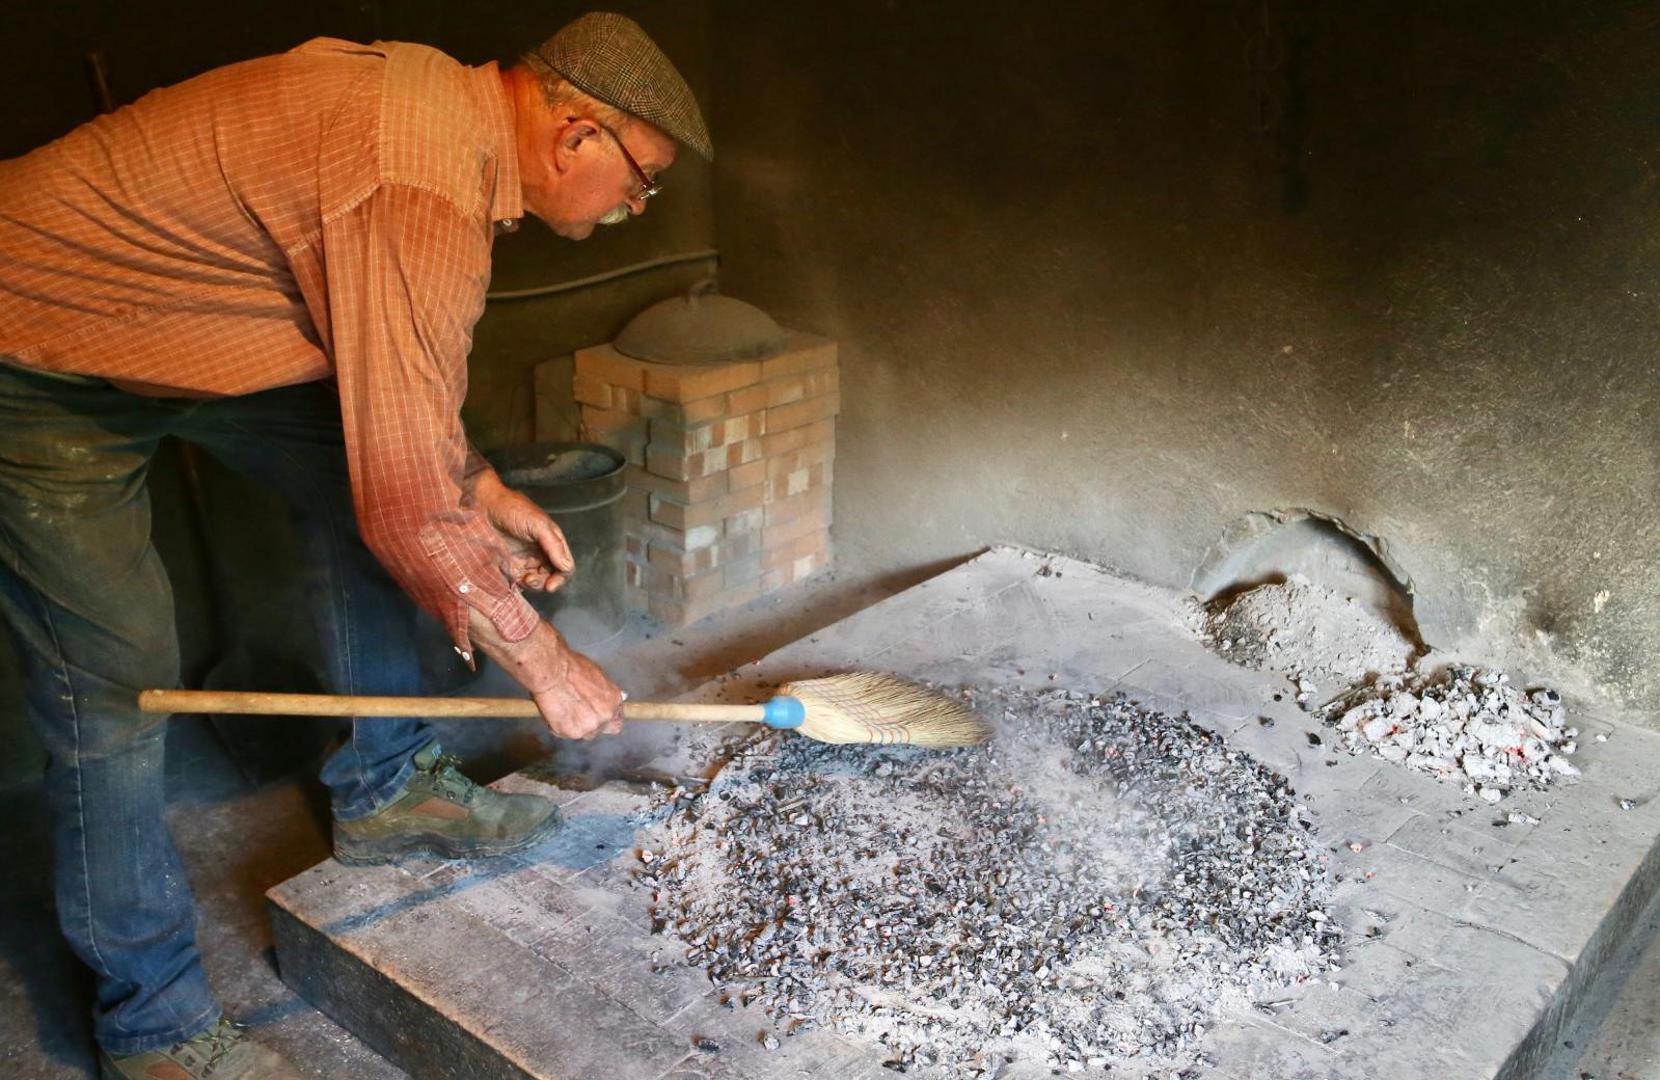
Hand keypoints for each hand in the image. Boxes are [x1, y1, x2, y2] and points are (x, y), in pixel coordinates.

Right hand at [466, 612, 622, 738]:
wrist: (544, 664)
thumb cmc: (565, 661)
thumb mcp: (593, 673)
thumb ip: (602, 690)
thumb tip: (619, 699)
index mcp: (614, 697)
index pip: (619, 720)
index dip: (607, 716)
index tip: (597, 712)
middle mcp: (607, 714)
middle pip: (603, 730)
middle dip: (588, 720)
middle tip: (572, 705)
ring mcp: (590, 725)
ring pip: (582, 734)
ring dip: (572, 723)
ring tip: (560, 703)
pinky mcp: (570, 731)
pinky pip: (565, 734)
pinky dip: (556, 724)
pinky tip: (551, 707)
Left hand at [468, 470, 574, 593]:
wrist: (482, 506)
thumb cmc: (511, 509)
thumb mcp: (538, 524)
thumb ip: (554, 545)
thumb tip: (566, 566)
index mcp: (551, 541)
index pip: (564, 565)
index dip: (560, 577)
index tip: (551, 586)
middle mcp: (539, 552)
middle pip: (550, 576)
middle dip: (545, 582)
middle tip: (532, 580)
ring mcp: (523, 559)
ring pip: (536, 580)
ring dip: (533, 585)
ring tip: (524, 579)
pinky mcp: (508, 564)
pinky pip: (518, 581)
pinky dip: (520, 585)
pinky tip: (515, 581)